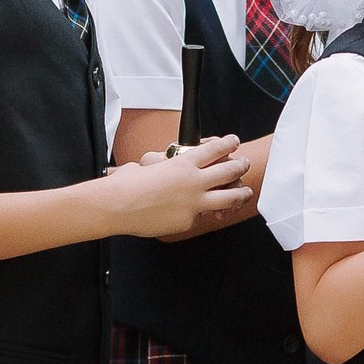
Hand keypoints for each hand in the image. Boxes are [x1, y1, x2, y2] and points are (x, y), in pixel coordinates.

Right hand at [104, 136, 252, 238]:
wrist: (117, 205)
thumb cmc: (128, 183)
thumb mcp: (149, 164)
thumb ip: (165, 166)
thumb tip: (164, 168)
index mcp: (184, 163)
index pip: (215, 149)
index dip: (228, 144)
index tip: (234, 142)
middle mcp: (194, 181)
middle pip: (229, 171)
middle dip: (240, 166)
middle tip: (243, 164)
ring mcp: (194, 203)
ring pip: (229, 198)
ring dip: (240, 193)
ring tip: (245, 193)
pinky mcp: (189, 221)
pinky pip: (201, 216)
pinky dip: (202, 214)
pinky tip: (202, 213)